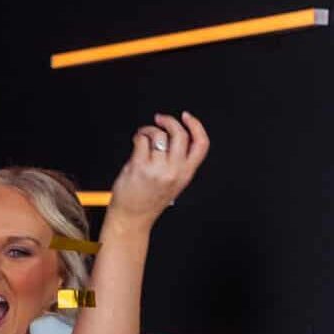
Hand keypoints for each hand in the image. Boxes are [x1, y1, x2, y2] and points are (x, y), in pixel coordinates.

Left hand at [108, 112, 209, 227]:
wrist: (132, 217)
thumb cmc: (149, 199)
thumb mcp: (174, 182)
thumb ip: (179, 162)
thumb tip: (175, 134)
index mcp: (186, 173)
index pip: (201, 144)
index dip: (196, 125)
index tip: (187, 116)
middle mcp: (174, 170)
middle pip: (180, 134)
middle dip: (170, 121)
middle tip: (160, 119)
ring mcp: (157, 169)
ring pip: (159, 135)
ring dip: (149, 130)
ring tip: (143, 135)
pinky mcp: (140, 167)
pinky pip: (141, 140)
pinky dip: (138, 136)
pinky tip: (136, 141)